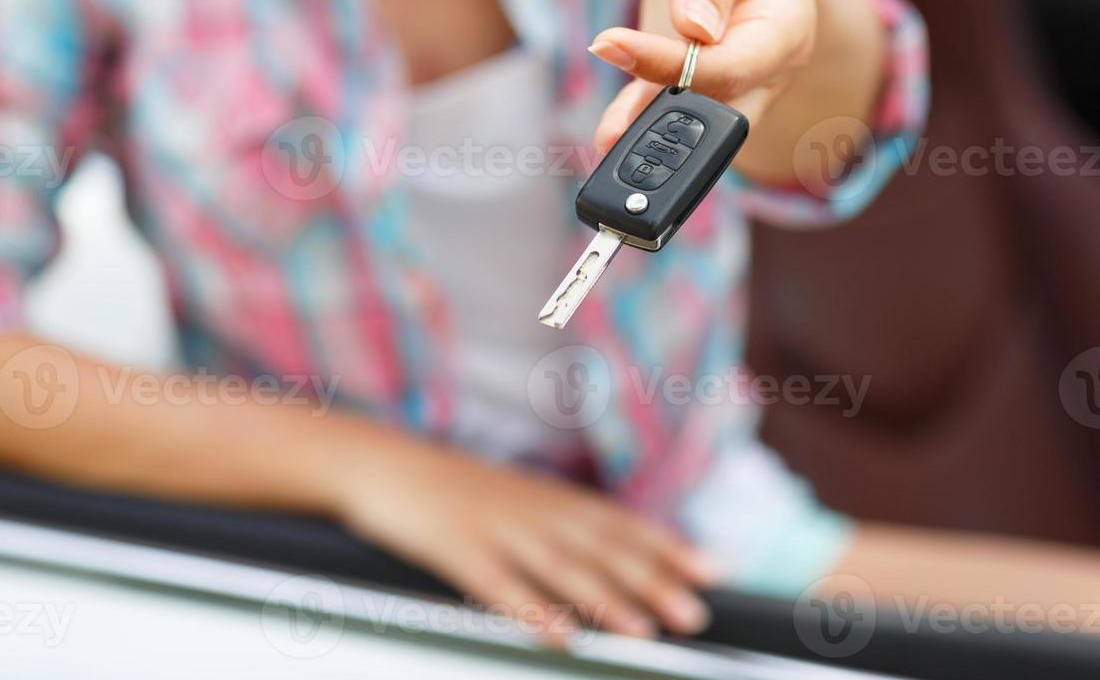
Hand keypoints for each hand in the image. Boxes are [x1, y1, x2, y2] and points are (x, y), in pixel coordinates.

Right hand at [332, 435, 717, 643]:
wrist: (385, 466)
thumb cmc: (458, 492)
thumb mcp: (521, 501)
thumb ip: (568, 528)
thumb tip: (624, 558)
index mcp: (552, 500)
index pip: (623, 524)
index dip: (670, 547)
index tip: (715, 568)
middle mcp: (534, 512)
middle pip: (602, 549)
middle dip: (652, 581)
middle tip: (695, 611)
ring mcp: (496, 531)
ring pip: (559, 568)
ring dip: (605, 600)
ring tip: (643, 630)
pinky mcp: (456, 552)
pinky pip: (498, 586)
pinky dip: (530, 609)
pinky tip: (558, 634)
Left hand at [590, 0, 817, 153]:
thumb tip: (694, 26)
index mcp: (787, 29)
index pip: (734, 63)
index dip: (678, 64)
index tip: (616, 44)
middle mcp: (763, 70)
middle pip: (717, 105)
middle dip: (669, 116)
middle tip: (614, 120)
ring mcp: (727, 86)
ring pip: (690, 119)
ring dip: (647, 131)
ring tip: (607, 138)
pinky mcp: (687, 86)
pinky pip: (661, 109)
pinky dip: (633, 120)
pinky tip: (608, 135)